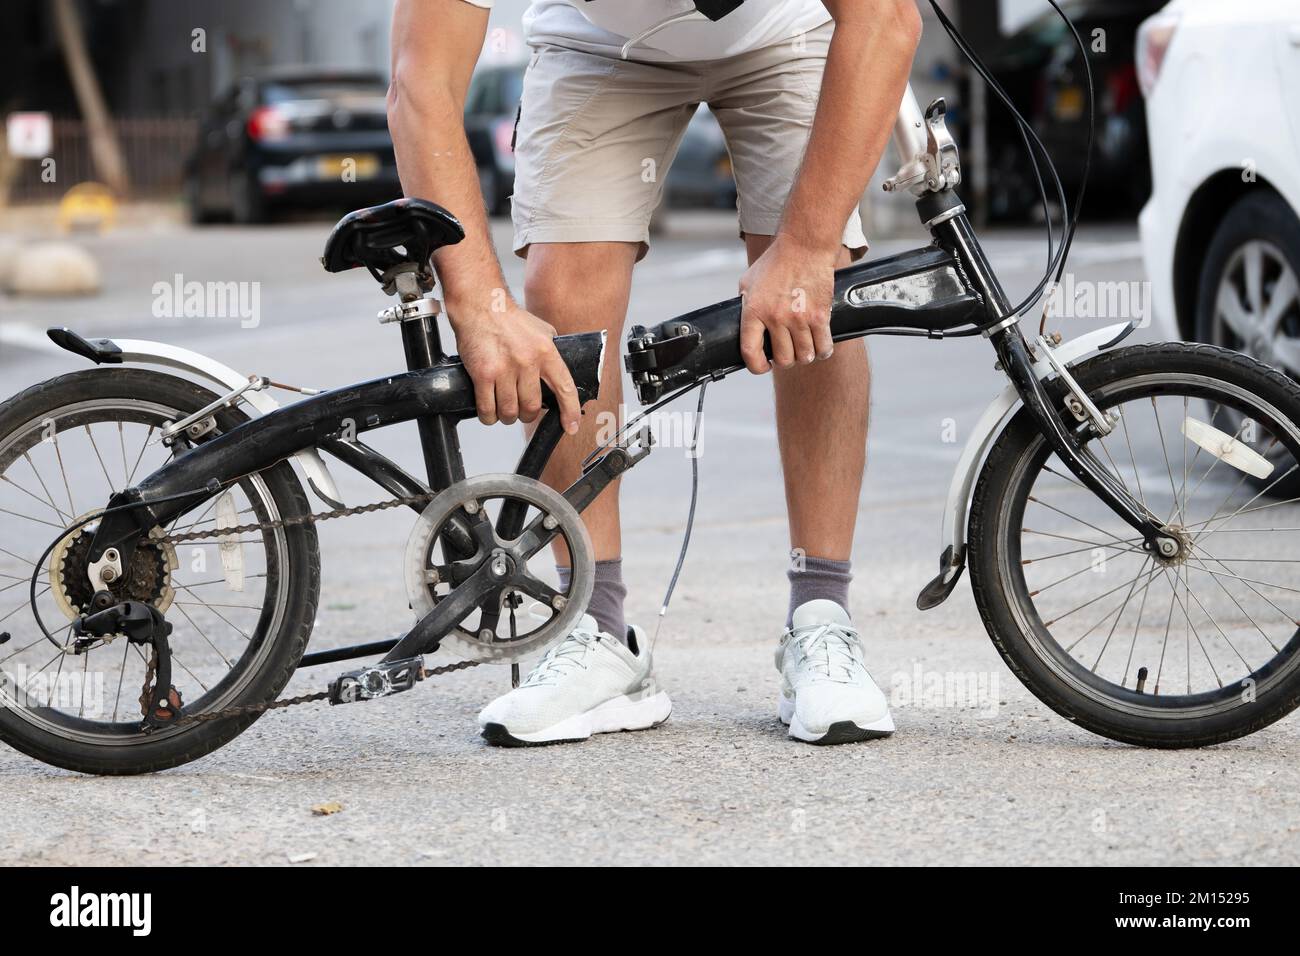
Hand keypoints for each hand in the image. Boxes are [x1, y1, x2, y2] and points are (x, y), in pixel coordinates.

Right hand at [448, 298, 580, 432]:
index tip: (571, 426)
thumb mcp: (541, 330)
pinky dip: (488, 416)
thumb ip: (552, 352)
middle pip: (532, 407)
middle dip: (527, 415)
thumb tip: (559, 374)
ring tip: (504, 409)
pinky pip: (487, 409)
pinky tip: (489, 410)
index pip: (565, 388)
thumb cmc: (509, 319)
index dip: (570, 411)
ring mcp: (504, 369)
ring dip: (507, 416)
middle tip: (521, 410)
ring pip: (509, 412)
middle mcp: (527, 361)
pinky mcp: (483, 374)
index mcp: (546, 352)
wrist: (481, 305)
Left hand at [738, 236, 837, 373]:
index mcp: (754, 311)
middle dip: (785, 361)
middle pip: (783, 359)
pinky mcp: (820, 316)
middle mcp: (776, 318)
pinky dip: (822, 351)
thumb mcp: (748, 282)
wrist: (804, 246)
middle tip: (787, 352)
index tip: (763, 365)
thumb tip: (743, 325)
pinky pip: (824, 346)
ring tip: (803, 348)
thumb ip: (745, 305)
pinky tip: (819, 346)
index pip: (750, 352)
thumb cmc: (776, 261)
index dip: (756, 366)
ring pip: (804, 356)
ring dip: (804, 356)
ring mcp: (799, 318)